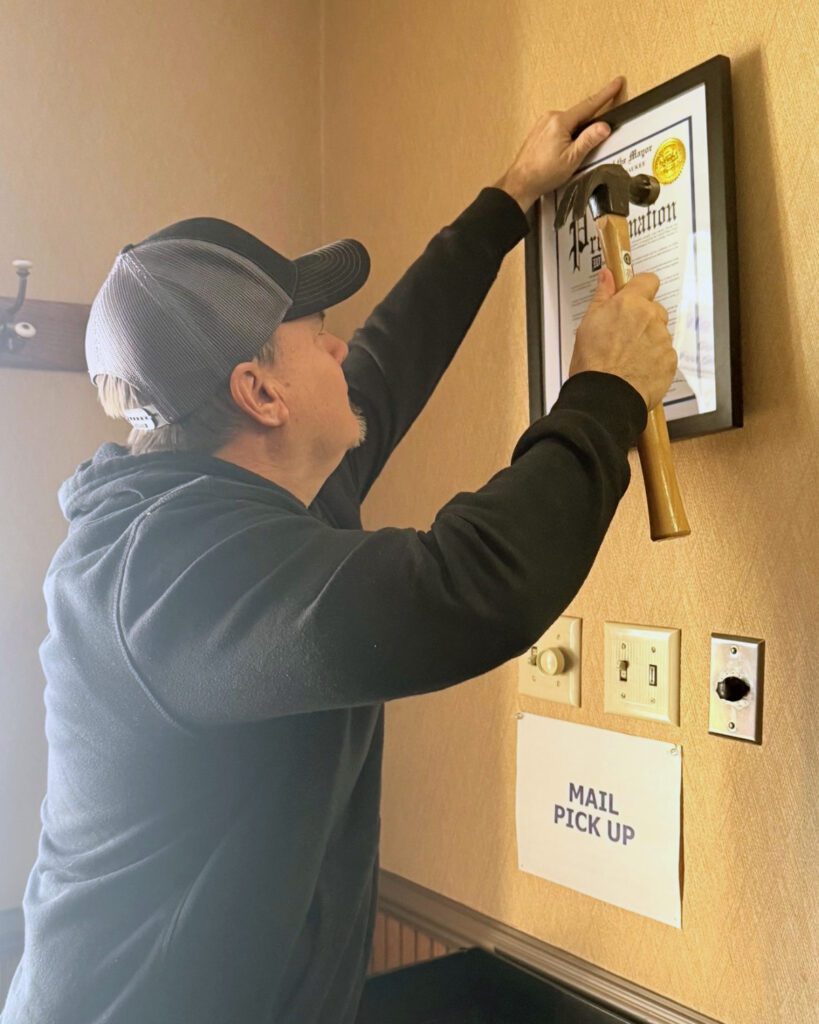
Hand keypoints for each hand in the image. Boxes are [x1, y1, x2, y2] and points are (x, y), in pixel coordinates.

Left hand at [494, 77, 624, 211]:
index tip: (617, 82)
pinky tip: (562, 151)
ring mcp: (543, 123)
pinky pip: (558, 128)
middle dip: (590, 123)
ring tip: (572, 154)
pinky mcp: (538, 131)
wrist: (520, 183)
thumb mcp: (572, 159)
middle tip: (597, 136)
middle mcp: (550, 117)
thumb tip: (604, 126)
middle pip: (579, 115)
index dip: (605, 94)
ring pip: (568, 123)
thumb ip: (589, 140)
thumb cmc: (543, 173)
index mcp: (560, 121)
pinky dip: (566, 136)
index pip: (589, 105)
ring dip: (576, 133)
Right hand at [569, 268, 676, 410]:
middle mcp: (651, 318)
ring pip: (659, 333)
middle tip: (624, 335)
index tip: (632, 296)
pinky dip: (654, 360)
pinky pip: (664, 354)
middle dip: (643, 319)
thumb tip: (607, 276)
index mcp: (630, 304)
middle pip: (654, 309)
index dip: (640, 288)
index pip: (648, 280)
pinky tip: (636, 369)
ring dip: (648, 341)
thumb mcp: (588, 323)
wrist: (605, 396)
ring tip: (628, 358)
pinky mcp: (670, 361)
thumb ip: (602, 296)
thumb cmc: (593, 363)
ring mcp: (663, 340)